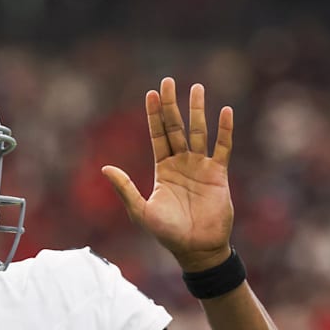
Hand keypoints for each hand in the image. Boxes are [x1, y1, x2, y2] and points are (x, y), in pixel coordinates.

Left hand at [102, 78, 233, 271]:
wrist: (195, 248)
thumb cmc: (166, 232)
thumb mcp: (140, 210)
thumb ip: (125, 188)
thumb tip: (104, 168)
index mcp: (162, 169)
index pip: (157, 136)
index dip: (154, 115)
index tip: (151, 93)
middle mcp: (181, 163)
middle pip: (175, 127)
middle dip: (171, 105)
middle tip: (168, 81)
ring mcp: (201, 167)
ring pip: (198, 132)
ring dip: (198, 110)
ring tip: (197, 88)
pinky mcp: (219, 174)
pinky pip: (222, 147)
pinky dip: (224, 130)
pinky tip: (224, 111)